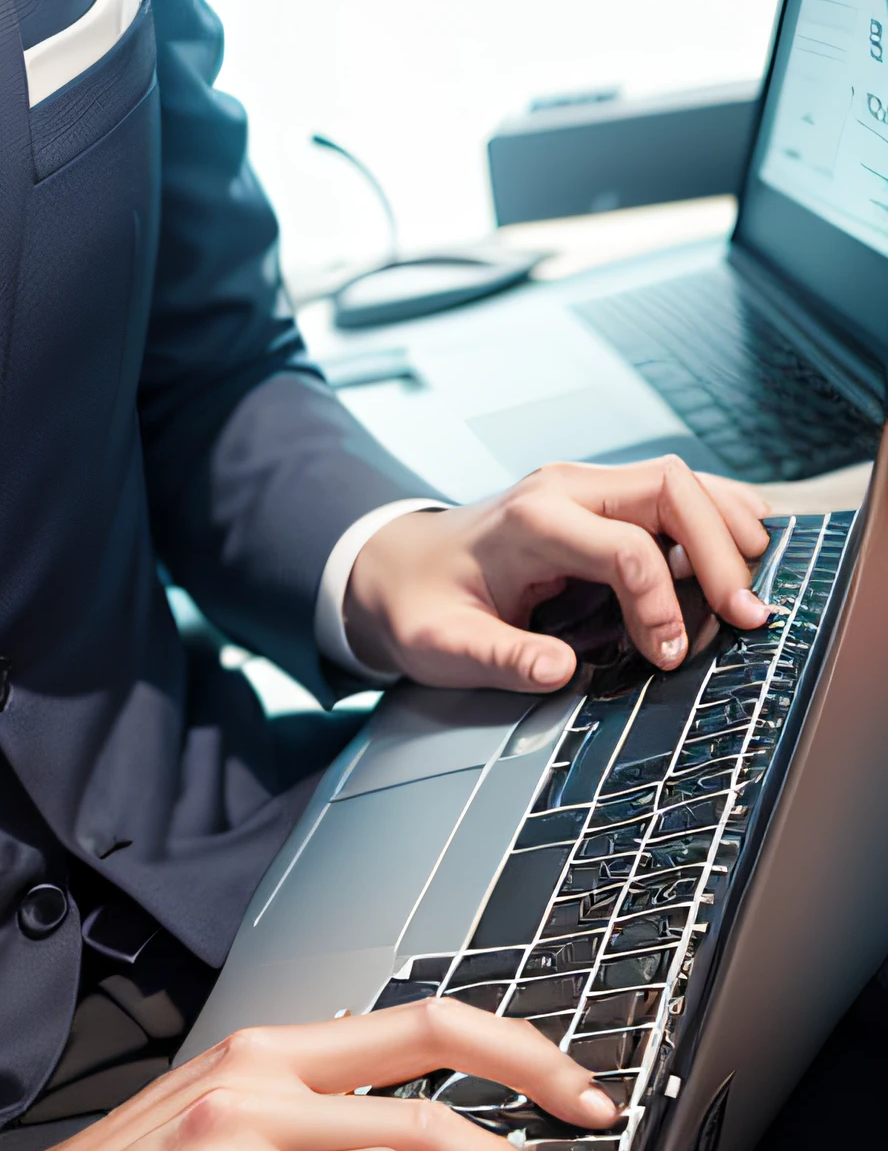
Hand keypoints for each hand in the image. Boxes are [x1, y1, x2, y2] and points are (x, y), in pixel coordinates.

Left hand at [345, 456, 770, 693]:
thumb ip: (498, 657)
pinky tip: (740, 548)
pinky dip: (712, 516)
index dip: (661, 604)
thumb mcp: (442, 645)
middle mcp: (562, 488)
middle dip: (718, 551)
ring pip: (679, 481)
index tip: (668, 657)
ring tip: (755, 585)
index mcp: (529, 521)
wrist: (396, 568)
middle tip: (746, 616)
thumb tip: (556, 669)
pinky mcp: (598, 498)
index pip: (626, 547)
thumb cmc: (421, 606)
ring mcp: (582, 486)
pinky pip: (670, 493)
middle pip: (669, 489)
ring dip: (725, 528)